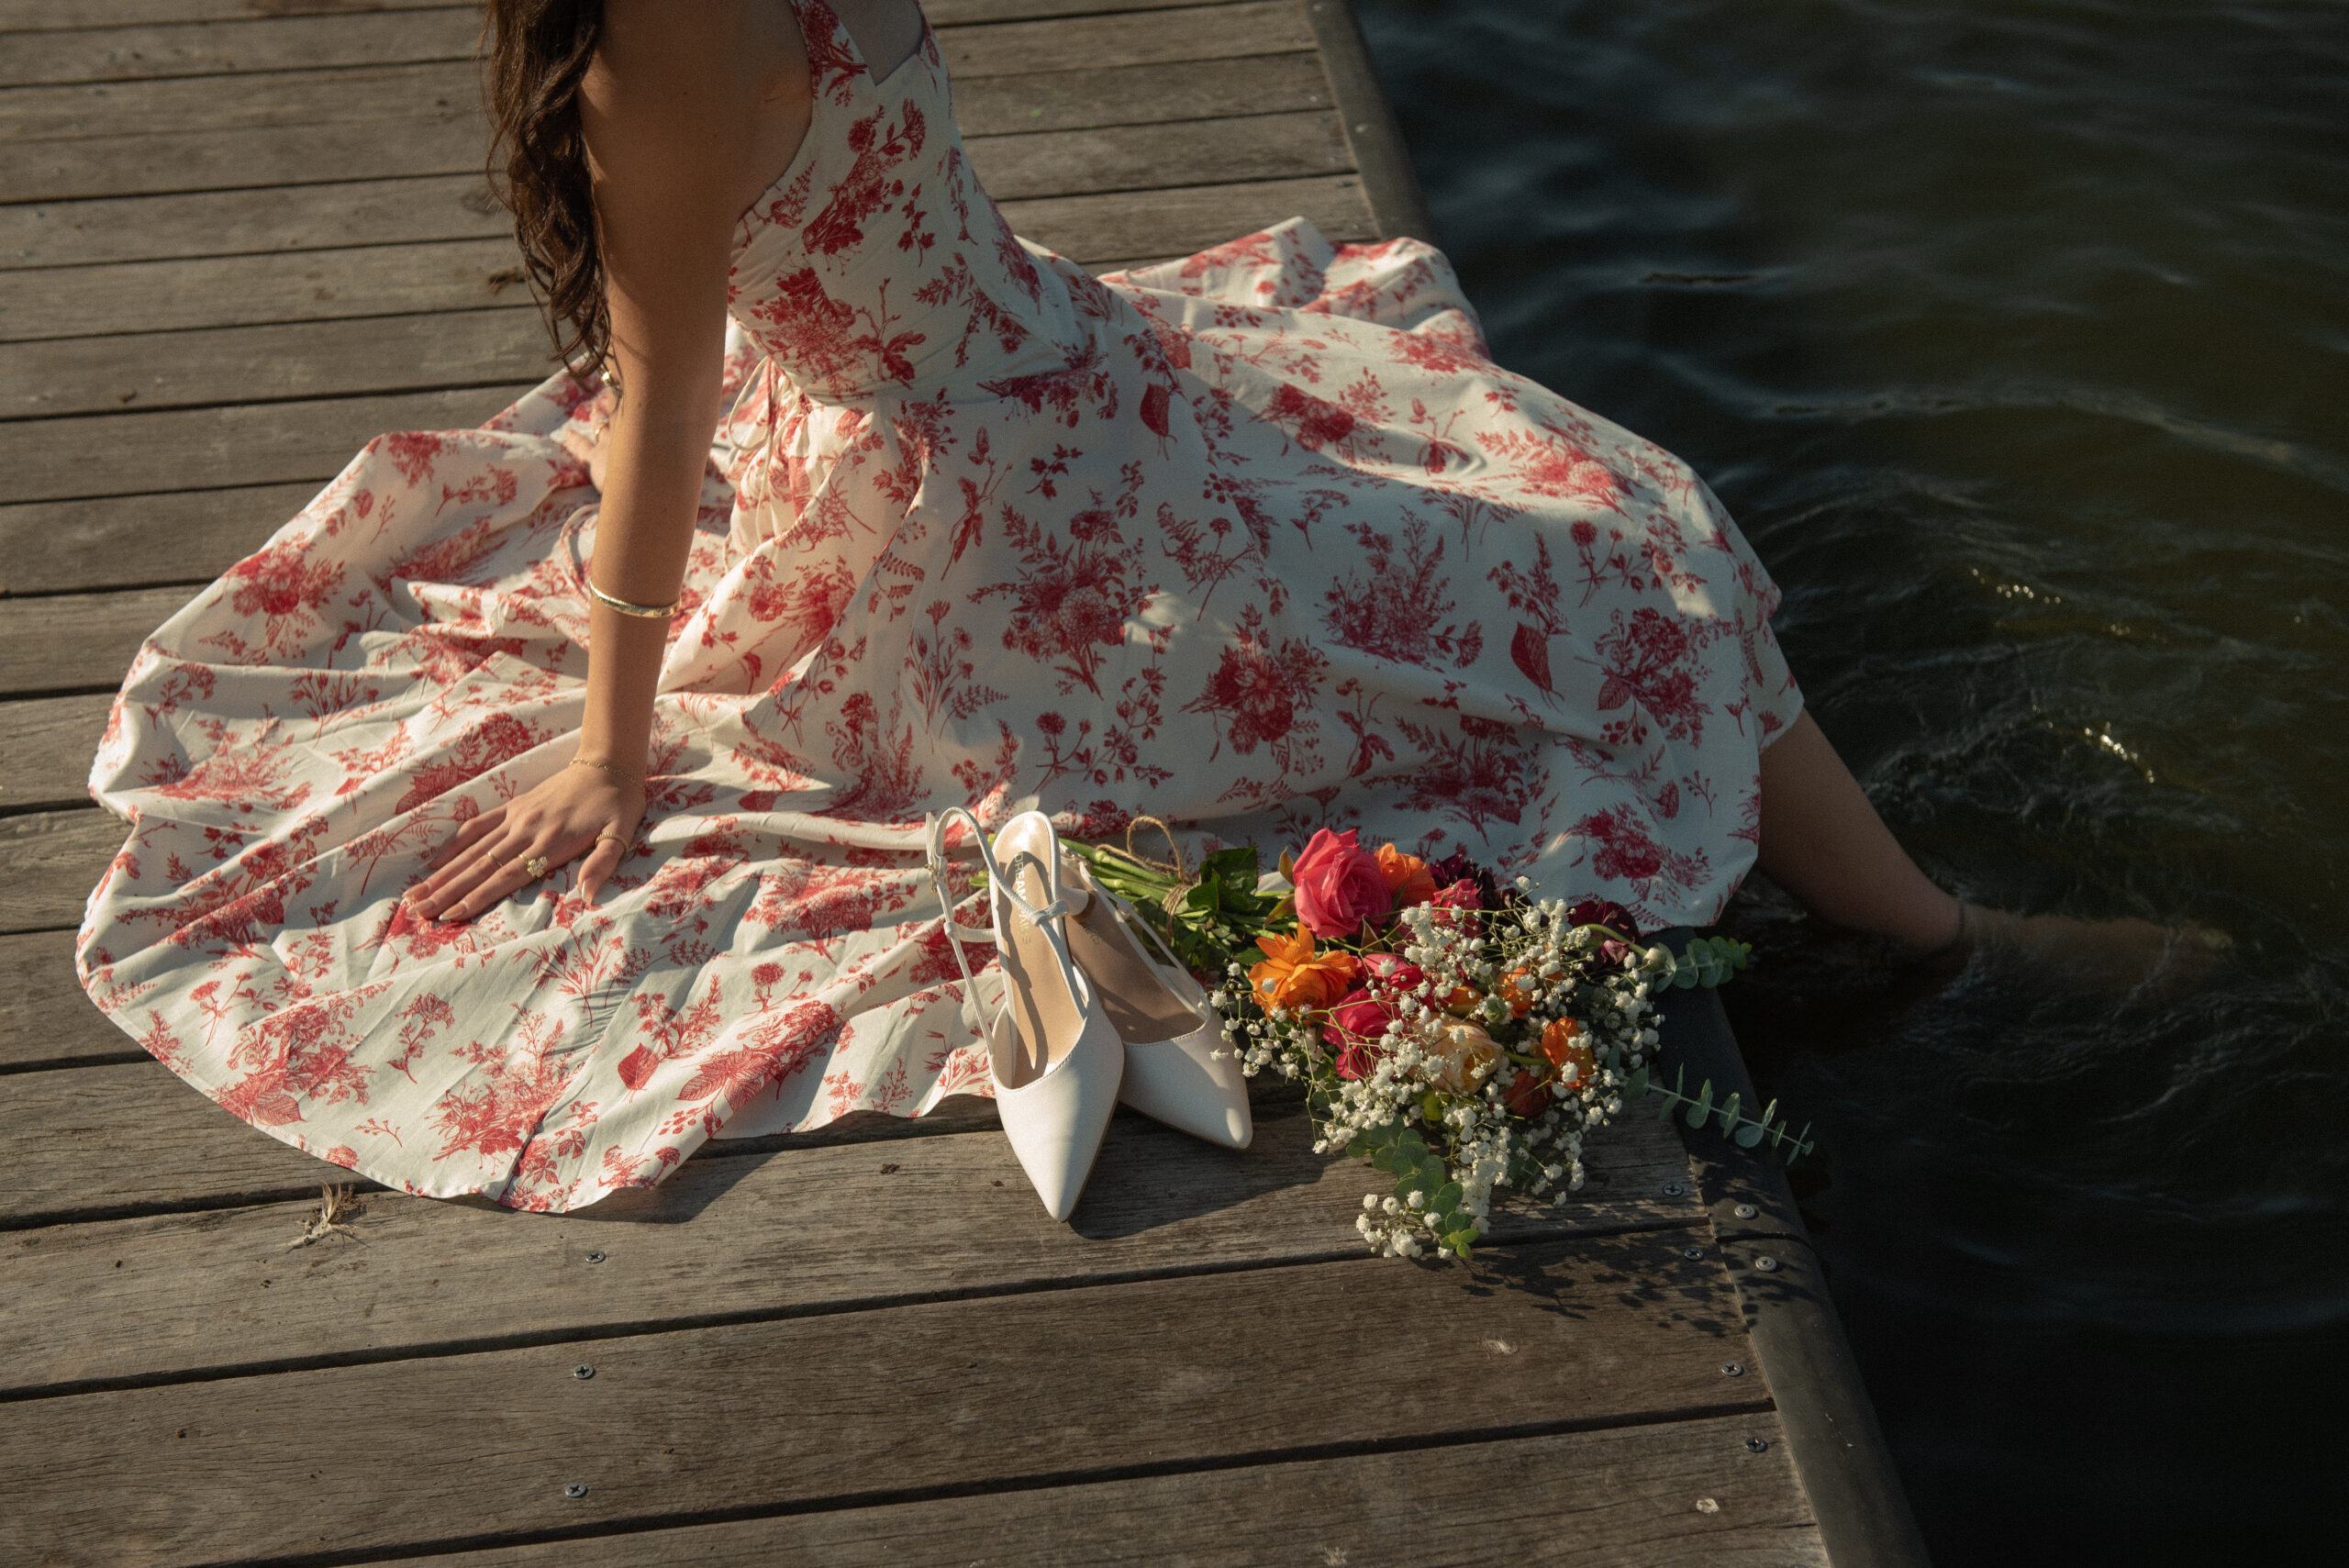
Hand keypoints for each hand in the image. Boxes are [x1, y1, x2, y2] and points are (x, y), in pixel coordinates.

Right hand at [407, 761, 645, 921]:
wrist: (608, 764)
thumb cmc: (618, 805)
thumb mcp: (620, 834)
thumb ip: (603, 864)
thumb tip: (588, 897)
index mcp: (550, 843)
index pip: (506, 877)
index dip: (477, 897)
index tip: (450, 915)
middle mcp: (525, 831)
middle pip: (480, 867)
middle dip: (447, 891)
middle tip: (417, 911)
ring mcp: (515, 818)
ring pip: (472, 850)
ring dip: (442, 874)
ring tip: (415, 894)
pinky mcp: (513, 807)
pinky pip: (477, 826)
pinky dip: (454, 843)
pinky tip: (433, 862)